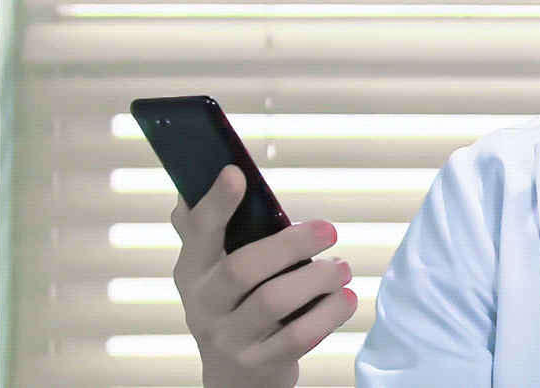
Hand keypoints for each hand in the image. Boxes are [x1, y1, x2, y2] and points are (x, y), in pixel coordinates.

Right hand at [171, 165, 357, 387]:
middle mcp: (203, 305)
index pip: (198, 232)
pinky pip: (297, 337)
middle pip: (243, 268)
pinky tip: (346, 298)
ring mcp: (228, 339)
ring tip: (342, 268)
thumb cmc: (237, 304)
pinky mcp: (258, 364)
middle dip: (291, 245)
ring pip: (272, 302)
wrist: (236, 376)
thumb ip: (218, 228)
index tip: (236, 173)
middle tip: (330, 229)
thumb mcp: (218, 269)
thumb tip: (225, 172)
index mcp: (194, 270)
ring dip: (317, 279)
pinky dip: (329, 313)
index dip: (216, 203)